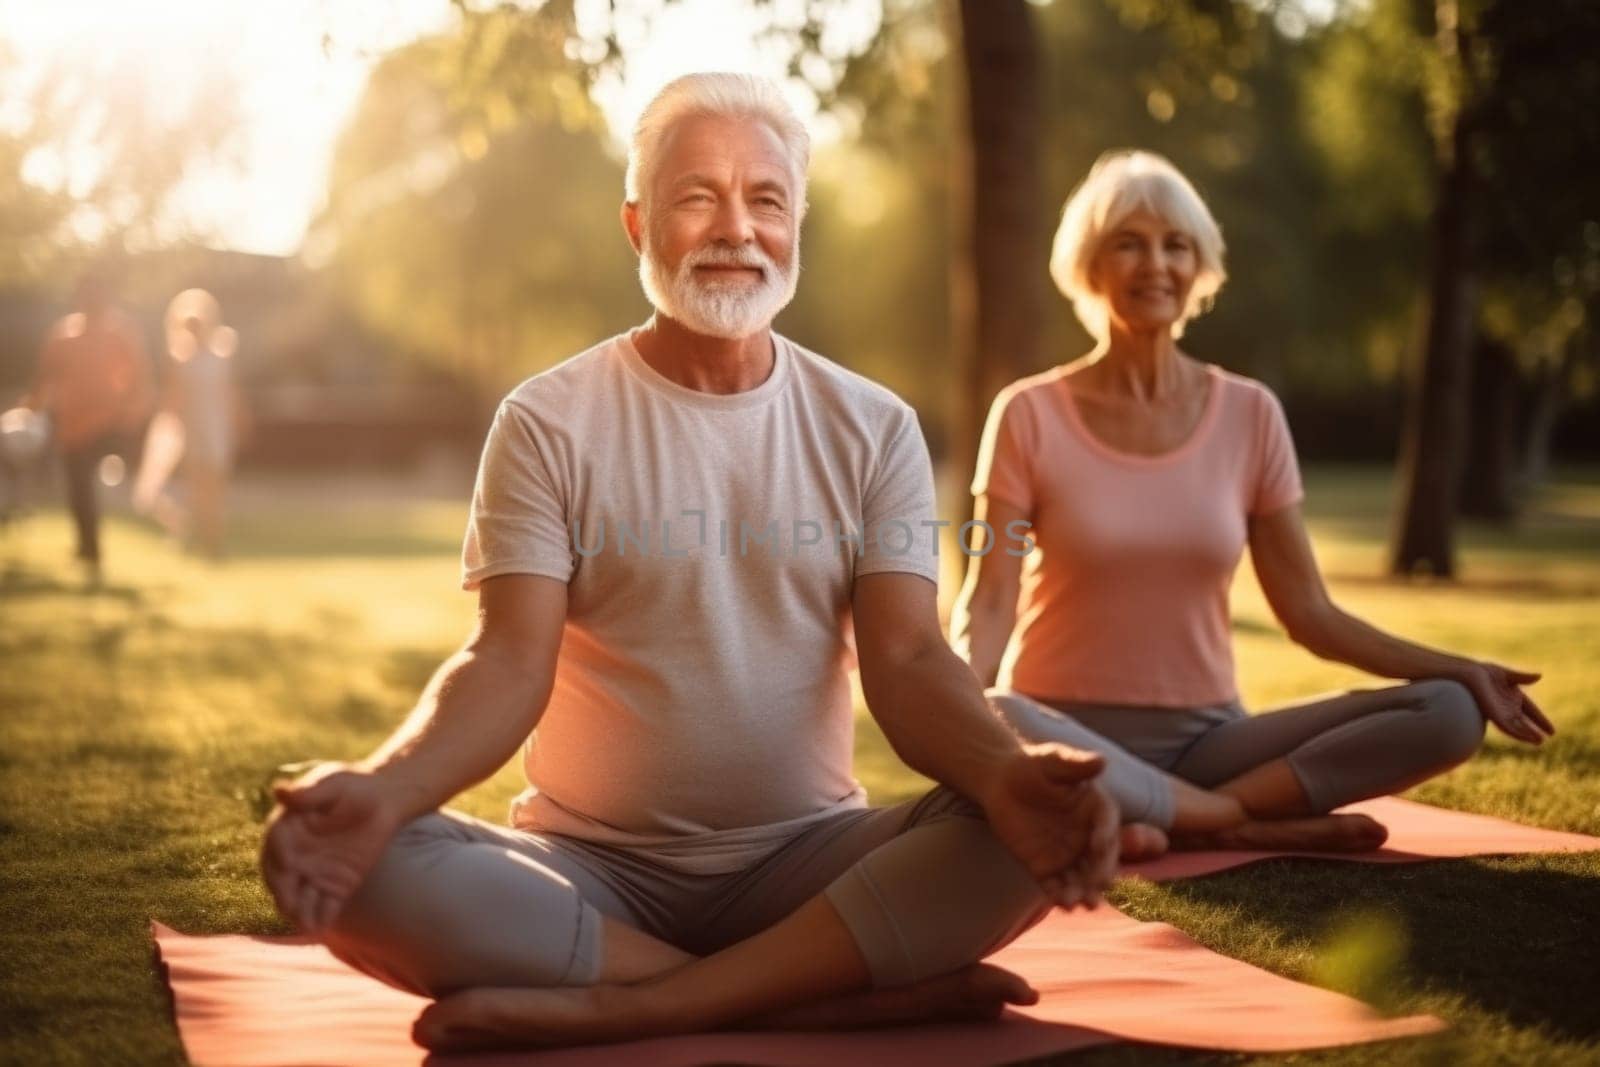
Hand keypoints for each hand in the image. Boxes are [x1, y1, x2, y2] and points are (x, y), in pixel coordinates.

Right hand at [260, 762, 401, 934]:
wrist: (385, 801)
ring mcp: (314, 874)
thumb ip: (308, 794)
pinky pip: (325, 908)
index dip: (279, 858)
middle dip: (284, 894)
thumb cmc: (354, 787)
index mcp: (287, 832)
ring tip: (305, 925)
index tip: (289, 864)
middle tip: (290, 905)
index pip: (275, 849)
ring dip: (299, 914)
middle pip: (282, 881)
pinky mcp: (336, 887)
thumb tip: (279, 790)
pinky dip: (321, 919)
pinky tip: (321, 929)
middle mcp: (296, 857)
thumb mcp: (332, 785)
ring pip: (300, 900)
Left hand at [979, 743, 1120, 909]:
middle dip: (1102, 873)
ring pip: (1083, 879)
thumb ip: (1075, 764)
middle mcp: (1088, 837)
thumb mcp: (1053, 760)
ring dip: (1086, 892)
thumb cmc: (1031, 766)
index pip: (1108, 825)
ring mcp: (1068, 855)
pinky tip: (1061, 903)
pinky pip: (1056, 886)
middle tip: (1099, 884)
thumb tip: (1101, 760)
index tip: (1098, 844)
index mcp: (1097, 810)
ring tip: (1085, 903)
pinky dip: (1060, 896)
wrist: (1001, 782)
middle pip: (1102, 860)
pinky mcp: (1045, 868)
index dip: (1107, 835)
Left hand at [1454, 662, 1553, 744]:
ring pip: (1517, 727)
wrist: (1469, 675)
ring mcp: (1502, 712)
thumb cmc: (1484, 672)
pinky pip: (1508, 726)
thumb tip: (1540, 675)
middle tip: (1545, 738)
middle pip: (1524, 722)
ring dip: (1528, 734)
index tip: (1552, 731)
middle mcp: (1508, 707)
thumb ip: (1522, 677)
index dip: (1541, 720)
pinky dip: (1518, 732)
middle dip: (1534, 730)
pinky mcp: (1495, 715)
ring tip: (1539, 741)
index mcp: (1514, 697)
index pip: (1531, 711)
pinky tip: (1528, 737)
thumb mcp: (1507, 675)